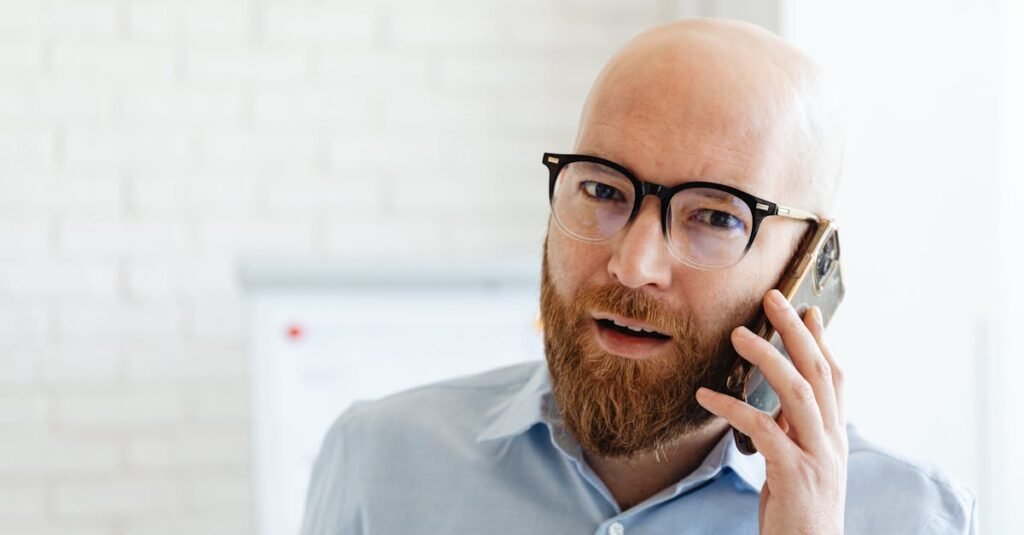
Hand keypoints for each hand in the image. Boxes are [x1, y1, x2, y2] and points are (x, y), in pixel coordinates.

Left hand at [695, 289, 846, 534]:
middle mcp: (831, 440)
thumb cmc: (798, 512)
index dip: (821, 341)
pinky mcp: (794, 474)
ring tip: (738, 334)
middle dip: (796, 331)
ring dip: (769, 358)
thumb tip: (778, 405)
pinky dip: (734, 409)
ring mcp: (817, 456)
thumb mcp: (798, 464)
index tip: (807, 309)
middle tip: (772, 298)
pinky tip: (706, 397)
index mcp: (832, 435)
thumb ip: (793, 433)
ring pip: (799, 392)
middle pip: (819, 372)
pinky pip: (764, 430)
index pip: (834, 376)